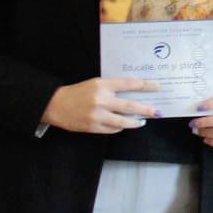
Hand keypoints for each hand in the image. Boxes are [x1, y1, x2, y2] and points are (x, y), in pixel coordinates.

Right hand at [41, 78, 159, 133]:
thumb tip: (135, 92)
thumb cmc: (78, 92)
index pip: (129, 83)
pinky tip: (124, 124)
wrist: (55, 105)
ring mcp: (97, 115)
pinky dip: (120, 127)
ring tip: (143, 121)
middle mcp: (101, 99)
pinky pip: (112, 129)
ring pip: (123, 121)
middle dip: (147, 109)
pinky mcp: (92, 127)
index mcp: (102, 85)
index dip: (146, 85)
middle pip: (130, 105)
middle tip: (158, 111)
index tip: (157, 86)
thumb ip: (113, 87)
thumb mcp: (95, 84)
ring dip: (136, 122)